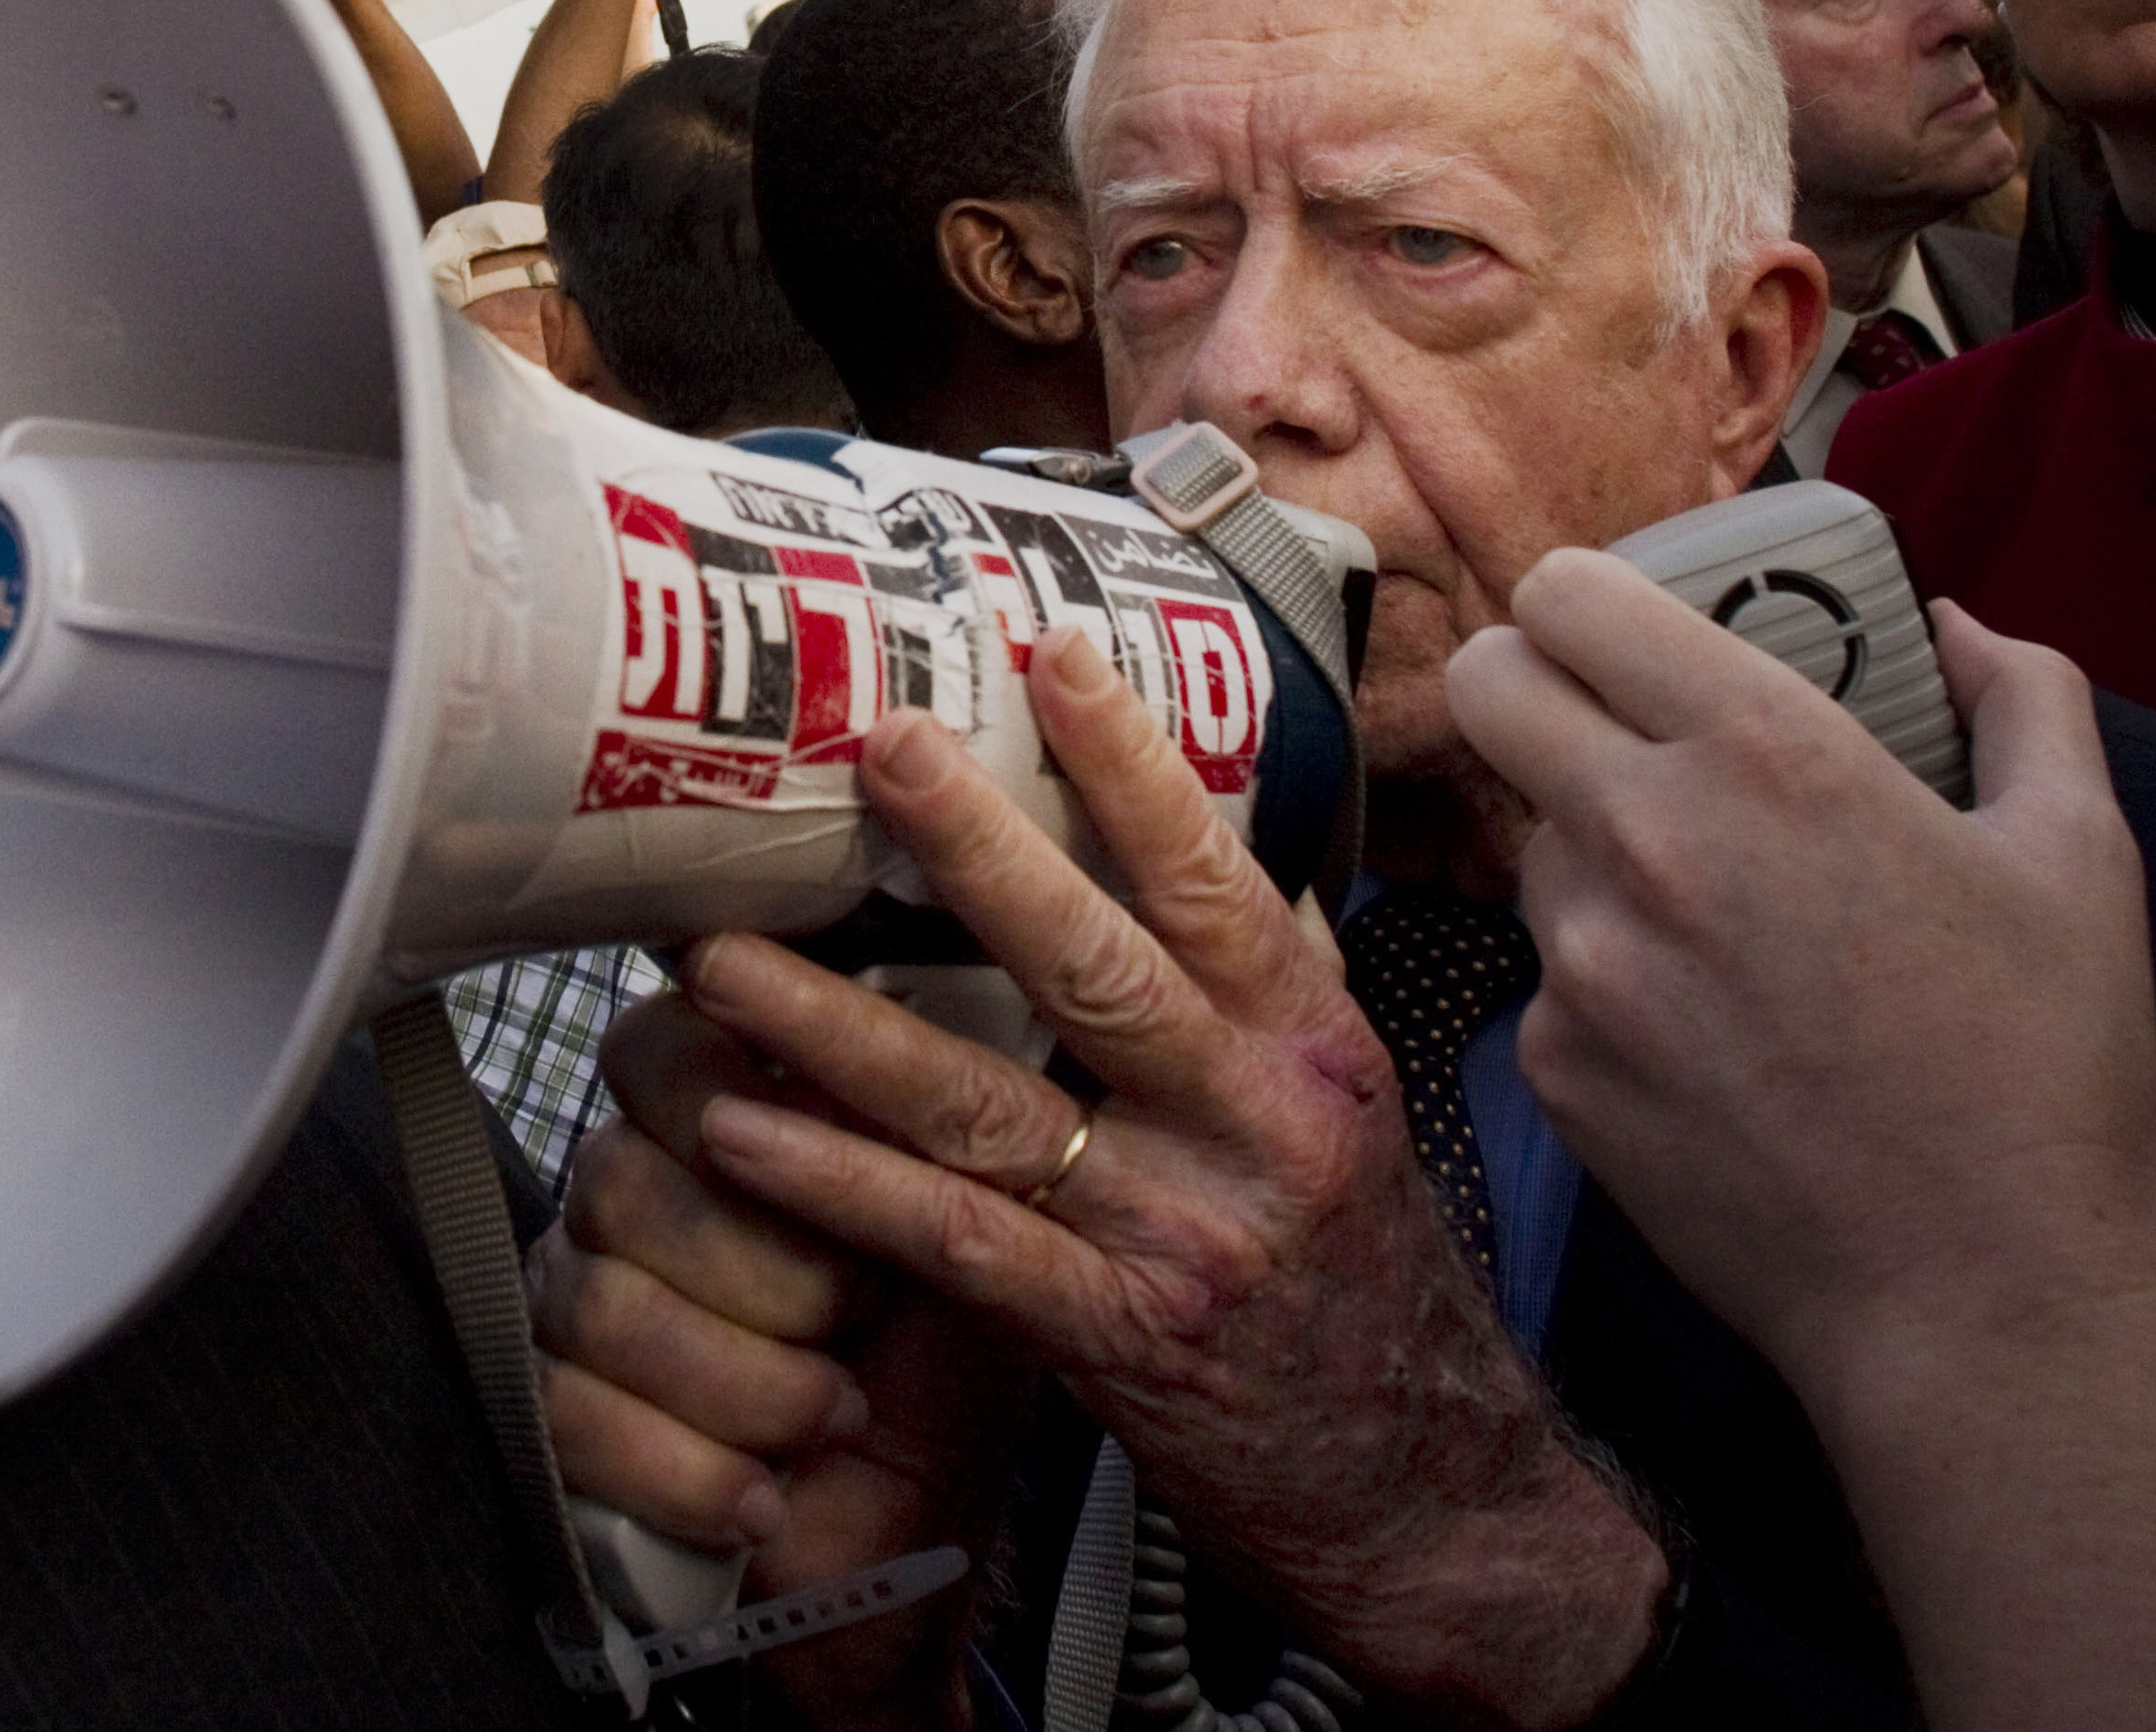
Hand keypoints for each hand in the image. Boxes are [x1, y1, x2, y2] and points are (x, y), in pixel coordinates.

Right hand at [534, 994, 1022, 1731]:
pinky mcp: (565, 1417)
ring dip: (745, 1380)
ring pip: (604, 1305)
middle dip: (769, 1265)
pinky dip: (689, 1470)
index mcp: (720, 1108)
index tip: (803, 1135)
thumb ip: (931, 1110)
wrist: (923, 1530)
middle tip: (857, 1312)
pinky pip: (574, 1422)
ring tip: (833, 1413)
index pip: (653, 1042)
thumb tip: (935, 999)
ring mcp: (580, 1301)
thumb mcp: (972, 1218)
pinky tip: (762, 1491)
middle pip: (621, 1176)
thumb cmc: (944, 1353)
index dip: (720, 1087)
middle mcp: (631, 1188)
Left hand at [680, 632, 1665, 1727]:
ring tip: (720, 954)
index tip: (1050, 652)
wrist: (1436, 1502)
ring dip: (836, 1024)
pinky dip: (839, 1185)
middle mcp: (1253, 1125)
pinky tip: (741, 1132)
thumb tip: (1204, 835)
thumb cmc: (1371, 1291)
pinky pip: (953, 1243)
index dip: (1132, 762)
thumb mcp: (1353, 1113)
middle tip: (870, 749)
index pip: (1217, 878)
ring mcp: (1177, 1233)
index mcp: (1312, 1047)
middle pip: (1097, 962)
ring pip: (989, 1103)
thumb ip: (1274, 979)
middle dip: (973, 849)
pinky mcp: (1110, 1338)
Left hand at [1447, 554, 2155, 1411]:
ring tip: (1717, 921)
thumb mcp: (2079, 851)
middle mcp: (1643, 836)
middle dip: (1535, 687)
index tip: (1617, 631)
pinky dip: (1609, 986)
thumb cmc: (2044, 1069)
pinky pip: (1548, 976)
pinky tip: (1713, 1038)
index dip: (1580, 601)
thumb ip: (2025, 699)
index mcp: (1764, 754)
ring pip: (1527, 841)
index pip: (1566, 596)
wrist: (1981, 1292)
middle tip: (1610, 732)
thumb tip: (1958, 627)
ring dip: (1591, 852)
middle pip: (1487, 686)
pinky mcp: (1550, 1064)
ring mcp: (1579, 956)